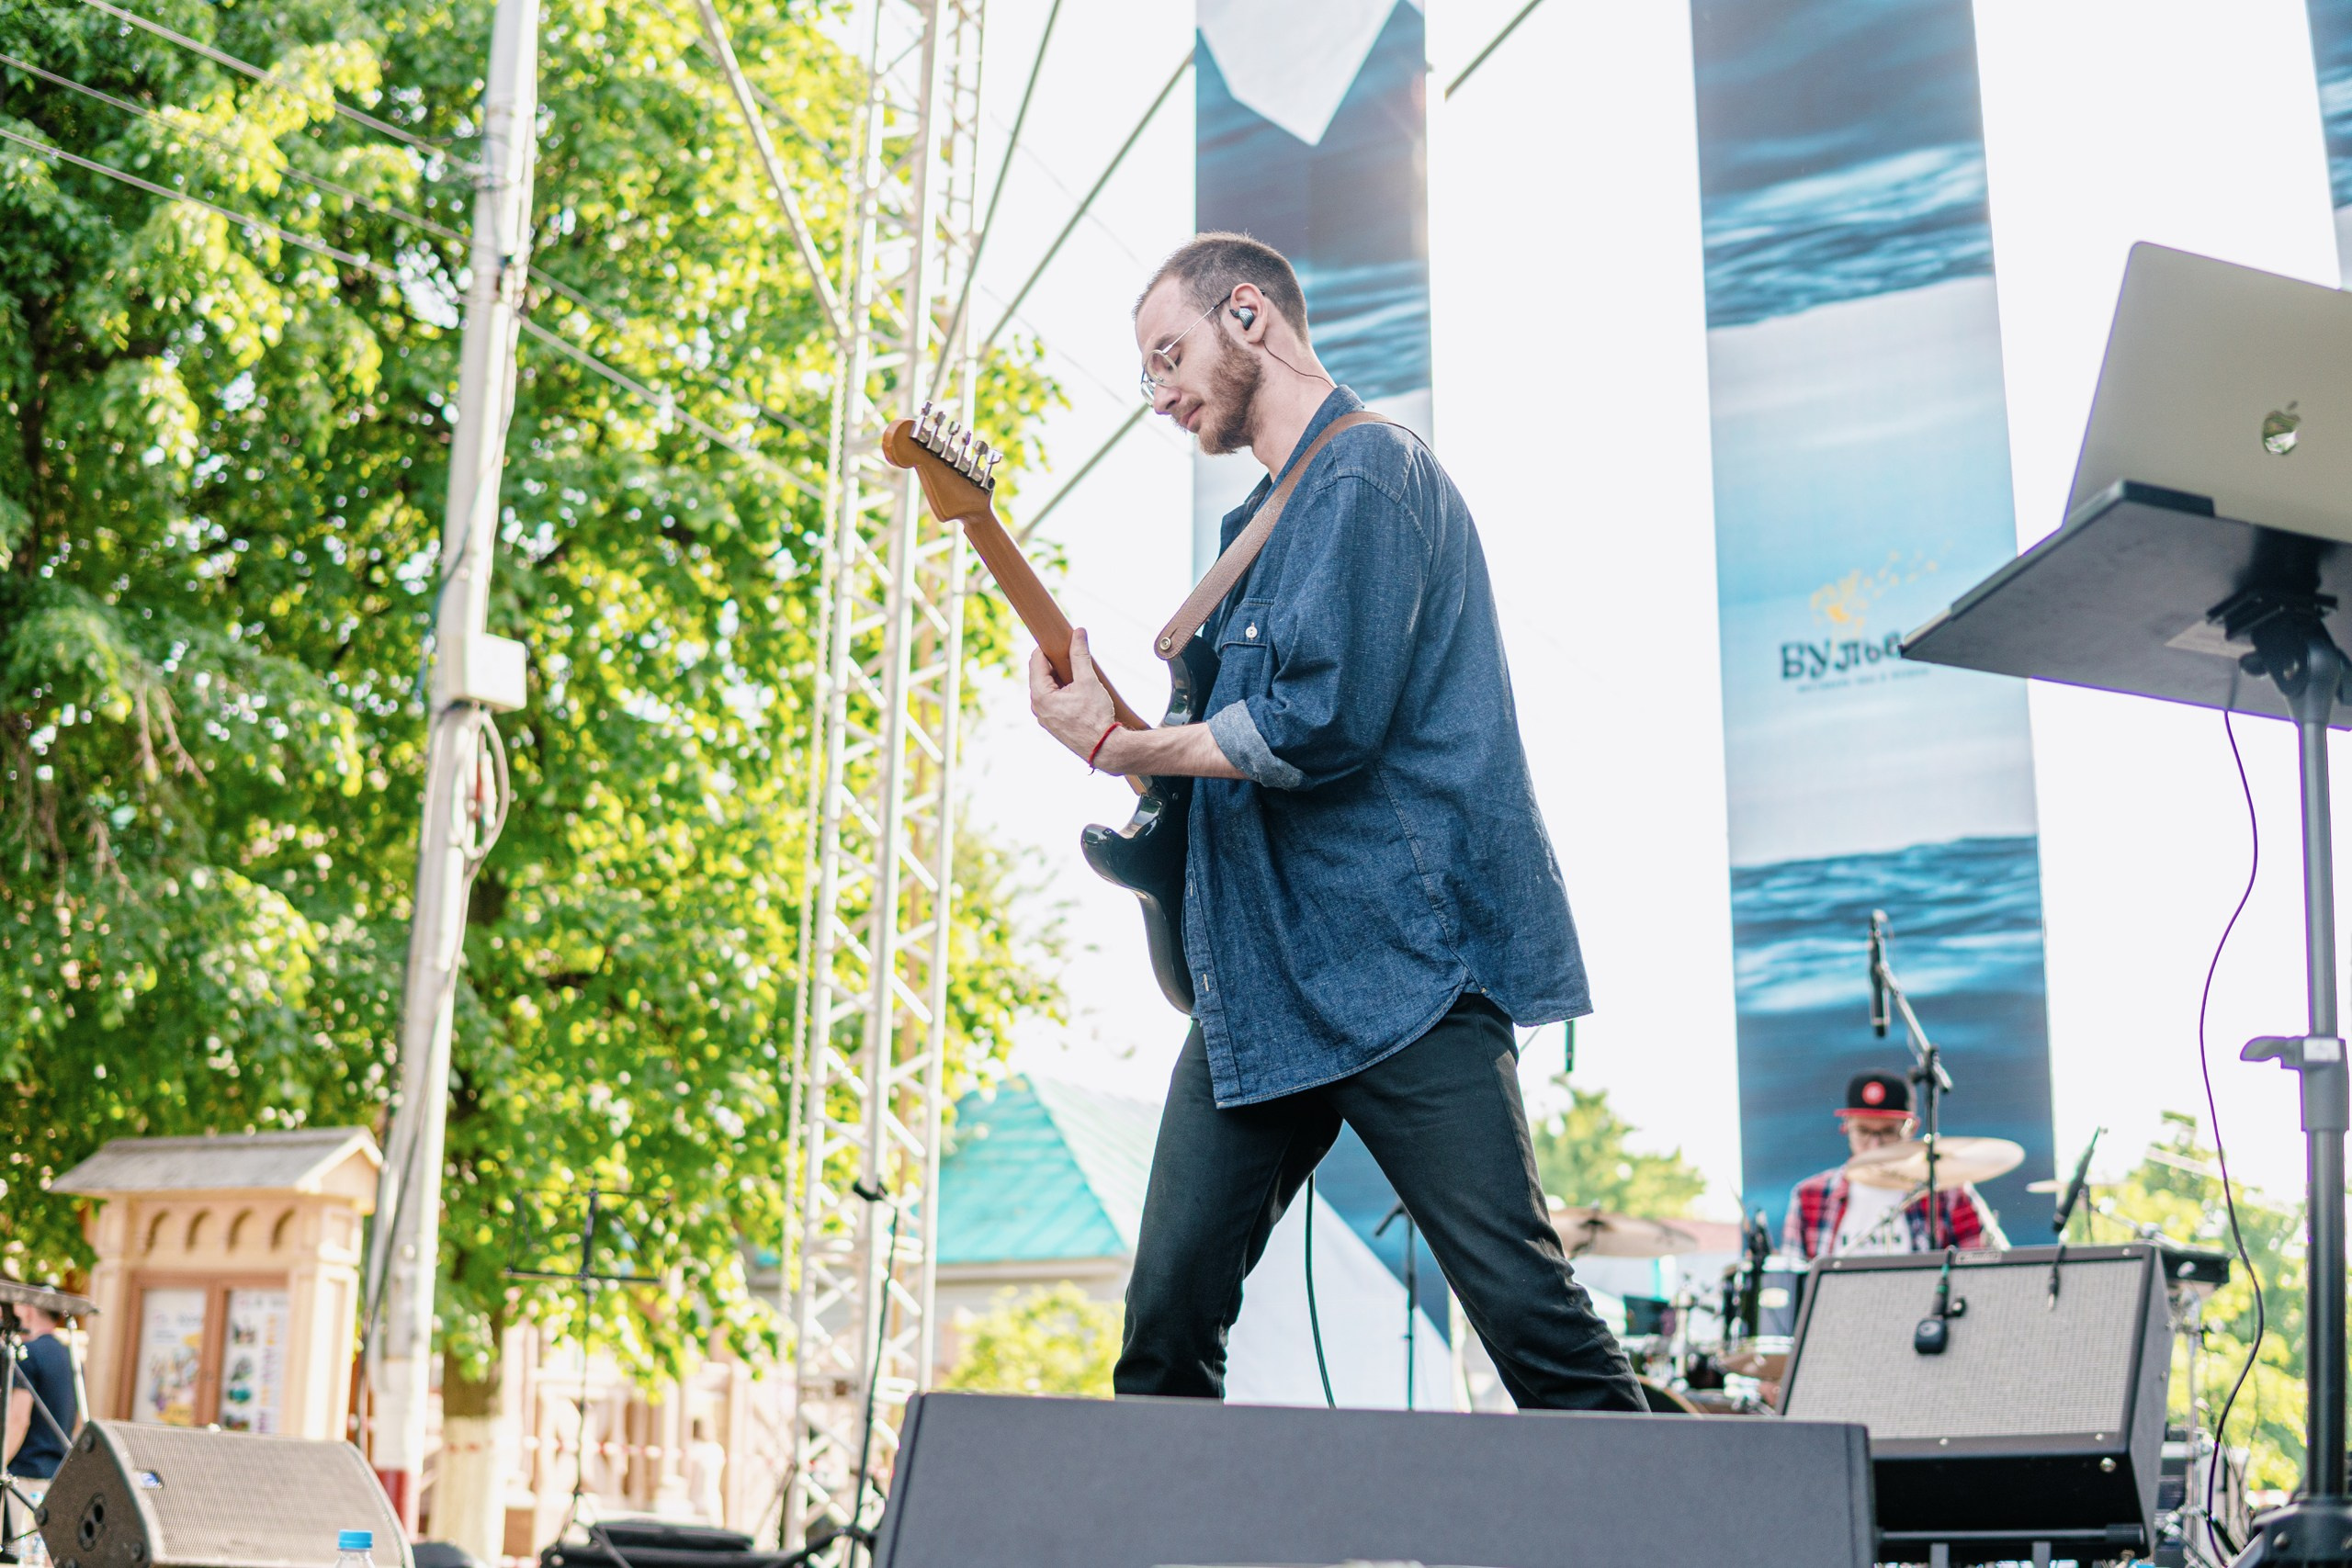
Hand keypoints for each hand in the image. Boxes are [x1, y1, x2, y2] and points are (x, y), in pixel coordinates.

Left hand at [1029, 627, 1119, 761]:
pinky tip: (1078, 691)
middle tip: (1071, 653)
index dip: (1047, 647)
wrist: (1106, 748)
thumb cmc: (1096, 716)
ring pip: (1047, 689)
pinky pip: (1052, 702)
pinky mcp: (1053, 726)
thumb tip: (1079, 632)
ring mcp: (1044, 719)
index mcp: (1040, 696)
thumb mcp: (1088, 680)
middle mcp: (1037, 708)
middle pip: (1041, 675)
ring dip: (1059, 678)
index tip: (1060, 638)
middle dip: (1055, 662)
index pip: (1036, 661)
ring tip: (1078, 673)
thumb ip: (1080, 655)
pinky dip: (1061, 692)